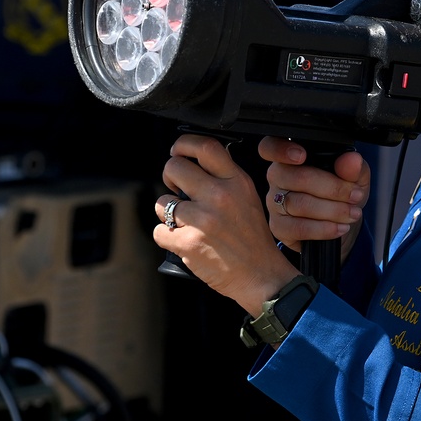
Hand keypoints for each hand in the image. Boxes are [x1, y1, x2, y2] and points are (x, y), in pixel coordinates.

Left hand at [154, 134, 298, 315]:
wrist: (261, 276)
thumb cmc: (252, 240)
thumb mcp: (247, 198)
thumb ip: (224, 179)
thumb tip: (192, 164)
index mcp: (236, 181)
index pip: (205, 146)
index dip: (183, 144)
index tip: (178, 152)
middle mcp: (219, 196)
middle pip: (174, 167)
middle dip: (169, 178)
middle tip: (178, 190)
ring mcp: (202, 219)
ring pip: (161, 202)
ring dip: (167, 214)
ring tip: (186, 223)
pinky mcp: (188, 242)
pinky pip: (159, 231)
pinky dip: (167, 238)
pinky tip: (185, 242)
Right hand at [259, 136, 370, 261]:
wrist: (341, 226)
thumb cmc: (342, 194)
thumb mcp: (355, 178)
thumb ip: (353, 167)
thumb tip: (352, 160)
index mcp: (291, 157)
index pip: (270, 147)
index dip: (280, 150)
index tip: (301, 156)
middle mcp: (277, 177)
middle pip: (296, 177)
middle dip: (332, 188)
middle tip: (355, 196)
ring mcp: (274, 202)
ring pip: (300, 204)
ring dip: (332, 210)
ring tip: (352, 213)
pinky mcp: (278, 227)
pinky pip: (298, 228)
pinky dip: (323, 229)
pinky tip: (339, 228)